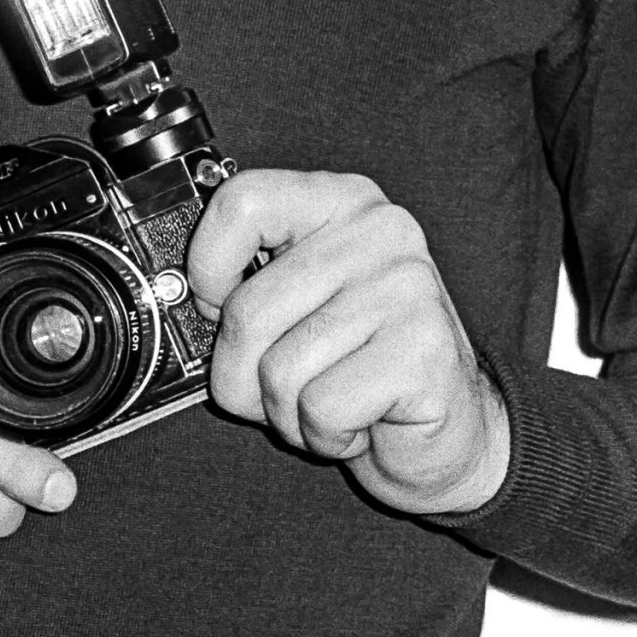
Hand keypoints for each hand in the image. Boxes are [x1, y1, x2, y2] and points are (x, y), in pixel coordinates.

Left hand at [186, 169, 509, 514]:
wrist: (451, 432)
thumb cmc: (358, 368)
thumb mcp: (296, 306)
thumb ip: (248, 286)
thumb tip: (185, 300)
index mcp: (338, 201)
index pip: (242, 202)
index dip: (208, 267)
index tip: (218, 306)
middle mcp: (377, 230)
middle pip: (246, 309)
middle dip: (245, 377)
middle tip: (289, 386)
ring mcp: (408, 286)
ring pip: (279, 369)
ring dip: (290, 413)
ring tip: (333, 402)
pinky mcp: (424, 350)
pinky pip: (321, 407)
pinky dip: (327, 435)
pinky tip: (362, 422)